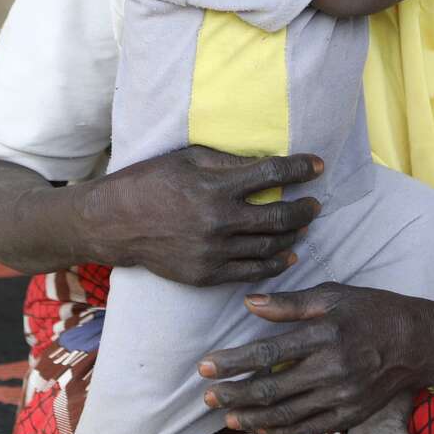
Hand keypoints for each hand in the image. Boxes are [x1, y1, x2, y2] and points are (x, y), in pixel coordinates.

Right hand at [87, 147, 324, 286]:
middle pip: (279, 217)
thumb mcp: (189, 158)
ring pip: (269, 247)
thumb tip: (266, 161)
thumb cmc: (152, 180)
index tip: (318, 165)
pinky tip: (287, 255)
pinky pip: (251, 272)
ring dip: (294, 236)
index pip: (272, 173)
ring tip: (304, 226)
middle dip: (305, 208)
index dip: (301, 168)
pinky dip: (274, 264)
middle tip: (316, 203)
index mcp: (215, 186)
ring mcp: (212, 253)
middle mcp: (218, 221)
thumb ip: (229, 162)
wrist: (115, 222)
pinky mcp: (205, 275)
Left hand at [197, 283, 433, 433]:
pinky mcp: (349, 416)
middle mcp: (332, 370)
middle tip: (206, 394)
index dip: (233, 362)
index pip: (268, 354)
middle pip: (271, 390)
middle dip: (234, 393)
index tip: (206, 365)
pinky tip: (260, 427)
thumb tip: (249, 303)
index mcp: (325, 335)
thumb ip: (290, 302)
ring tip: (226, 413)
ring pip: (286, 415)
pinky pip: (308, 429)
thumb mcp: (333, 294)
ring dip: (251, 417)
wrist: (417, 342)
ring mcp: (342, 398)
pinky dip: (280, 432)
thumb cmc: (370, 310)